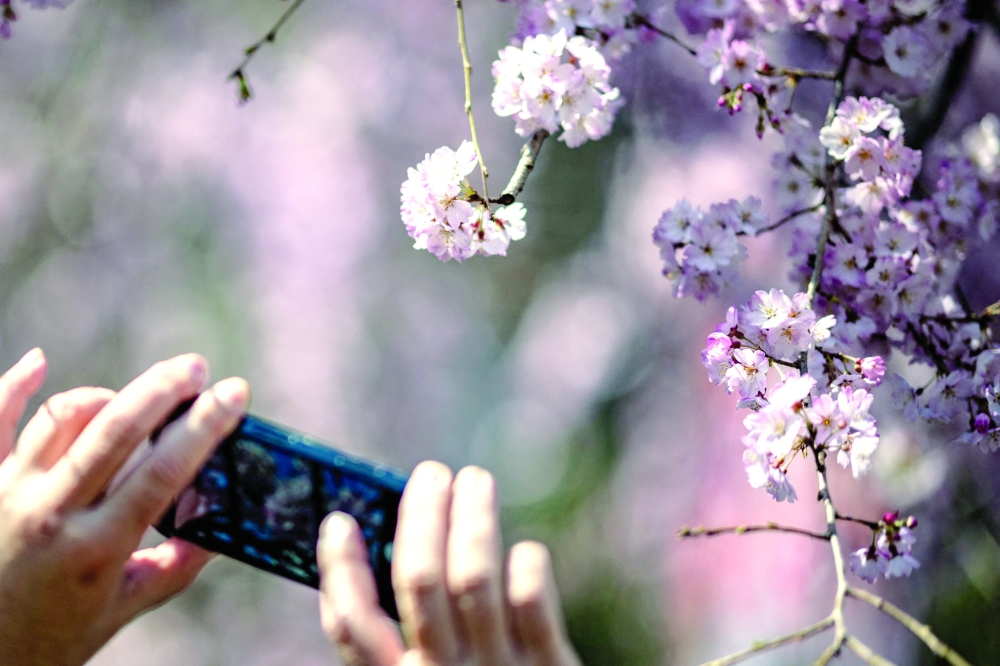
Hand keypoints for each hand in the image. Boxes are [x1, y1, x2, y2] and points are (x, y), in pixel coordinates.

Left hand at [0, 350, 249, 665]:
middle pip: (115, 429)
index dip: (204, 427)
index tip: (234, 394)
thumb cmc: (52, 638)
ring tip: (139, 396)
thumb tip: (221, 527)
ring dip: (107, 395)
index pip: (161, 472)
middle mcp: (50, 513)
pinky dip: (13, 386)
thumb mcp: (122, 610)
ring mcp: (8, 493)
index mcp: (96, 549)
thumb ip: (175, 567)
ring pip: (61, 418)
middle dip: (163, 389)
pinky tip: (38, 361)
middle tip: (196, 368)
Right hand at [317, 462, 580, 665]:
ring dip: (473, 517)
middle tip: (431, 474)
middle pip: (419, 579)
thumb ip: (415, 627)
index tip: (340, 520)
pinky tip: (523, 548)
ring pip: (473, 577)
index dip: (340, 568)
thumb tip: (406, 535)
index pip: (352, 625)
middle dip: (422, 515)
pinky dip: (526, 564)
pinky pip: (531, 602)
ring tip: (476, 481)